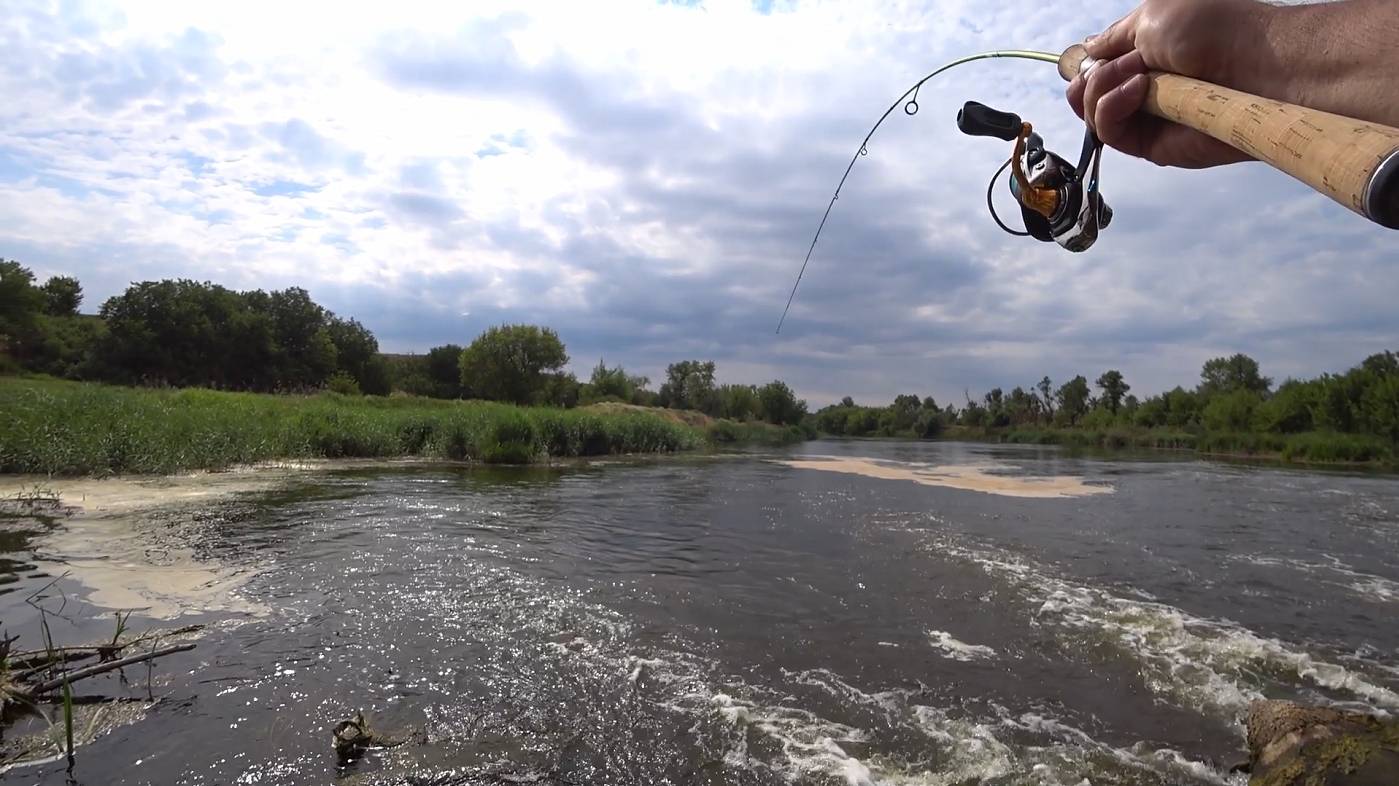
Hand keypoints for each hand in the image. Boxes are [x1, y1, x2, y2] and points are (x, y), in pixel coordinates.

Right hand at [1066, 0, 1271, 167]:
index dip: (1085, 65)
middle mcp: (1144, 91)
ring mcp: (1148, 120)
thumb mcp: (1150, 17)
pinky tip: (1137, 90)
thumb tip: (1086, 49)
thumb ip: (1112, 38)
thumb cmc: (1214, 30)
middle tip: (1114, 65)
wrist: (1254, 63)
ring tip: (1136, 75)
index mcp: (1146, 57)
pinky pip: (1110, 135)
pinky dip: (1110, 110)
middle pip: (1087, 96)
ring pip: (1093, 116)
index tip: (1085, 58)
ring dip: (1101, 90)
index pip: (1097, 69)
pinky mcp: (1153, 147)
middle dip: (1090, 77)